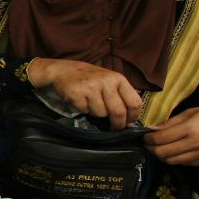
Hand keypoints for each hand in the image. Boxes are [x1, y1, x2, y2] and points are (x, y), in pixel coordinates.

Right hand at [27, 58, 142, 129]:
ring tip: (91, 104)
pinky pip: (85, 111)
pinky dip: (83, 110)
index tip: (129, 123)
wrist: (64, 70)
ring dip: (96, 113)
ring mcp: (91, 87)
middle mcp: (106, 81)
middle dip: (117, 124)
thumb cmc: (90, 78)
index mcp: (118, 79)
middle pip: (118, 111)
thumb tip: (130, 118)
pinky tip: (81, 101)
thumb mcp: (110, 81)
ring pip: (101, 113)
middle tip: (115, 128)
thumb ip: (121, 95)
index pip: (134, 102)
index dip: (133, 116)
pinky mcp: (76, 93)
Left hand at [146, 107, 198, 165]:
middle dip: (152, 149)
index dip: (148, 139)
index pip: (160, 139)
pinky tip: (175, 151)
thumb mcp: (192, 113)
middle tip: (149, 144)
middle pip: (162, 153)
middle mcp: (194, 144)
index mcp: (190, 129)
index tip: (145, 136)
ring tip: (160, 147)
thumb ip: (172, 122)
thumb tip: (153, 129)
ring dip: (162, 155)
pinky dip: (175, 158)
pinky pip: (183, 163)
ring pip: (171, 161)